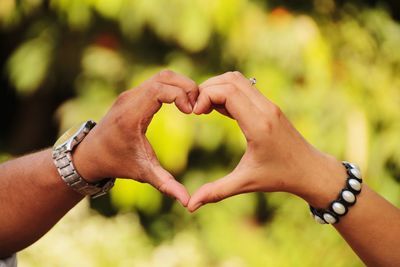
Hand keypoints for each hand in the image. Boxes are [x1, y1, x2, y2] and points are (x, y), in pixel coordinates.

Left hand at [73, 70, 197, 206]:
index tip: (191, 113)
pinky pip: (158, 82)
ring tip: (192, 105)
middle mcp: (130, 98)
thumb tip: (188, 202)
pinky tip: (182, 104)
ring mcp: (131, 93)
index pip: (160, 89)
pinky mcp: (133, 94)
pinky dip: (174, 87)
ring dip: (181, 86)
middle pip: (165, 76)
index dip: (181, 95)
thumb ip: (166, 185)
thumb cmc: (117, 163)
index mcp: (132, 115)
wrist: (91, 154)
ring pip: (163, 76)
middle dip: (187, 87)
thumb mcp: (143, 173)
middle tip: (198, 106)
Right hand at [188, 71, 345, 211]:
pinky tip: (219, 111)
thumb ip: (216, 192)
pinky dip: (228, 92)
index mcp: (259, 124)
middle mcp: (265, 109)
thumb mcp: (245, 183)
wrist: (311, 170)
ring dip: (218, 87)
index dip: (206, 96)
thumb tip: (190, 206)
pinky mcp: (270, 106)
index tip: (195, 113)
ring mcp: (269, 105)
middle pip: (231, 79)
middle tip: (196, 109)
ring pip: (238, 80)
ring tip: (205, 109)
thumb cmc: (280, 177)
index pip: (228, 91)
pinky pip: (245, 88)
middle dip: (208, 88)